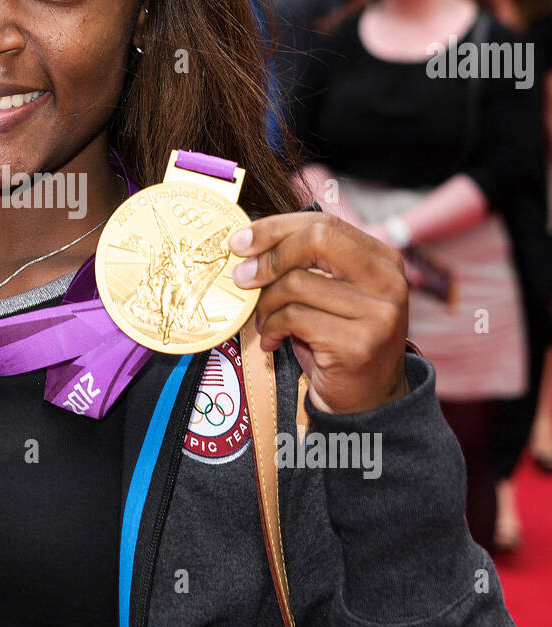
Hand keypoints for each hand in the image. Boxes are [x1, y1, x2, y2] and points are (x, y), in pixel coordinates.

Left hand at [230, 211, 409, 414]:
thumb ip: (305, 265)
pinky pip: (294, 318)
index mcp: (382, 260)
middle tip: (242, 277)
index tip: (240, 241)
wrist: (366, 401)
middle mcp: (387, 282)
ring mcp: (378, 313)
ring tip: (263, 321)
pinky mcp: (358, 344)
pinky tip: (272, 340)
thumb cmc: (336, 342)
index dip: (276, 228)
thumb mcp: (328, 296)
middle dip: (269, 257)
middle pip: (316, 242)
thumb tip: (247, 242)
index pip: (324, 224)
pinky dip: (271, 327)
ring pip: (297, 283)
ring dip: (266, 304)